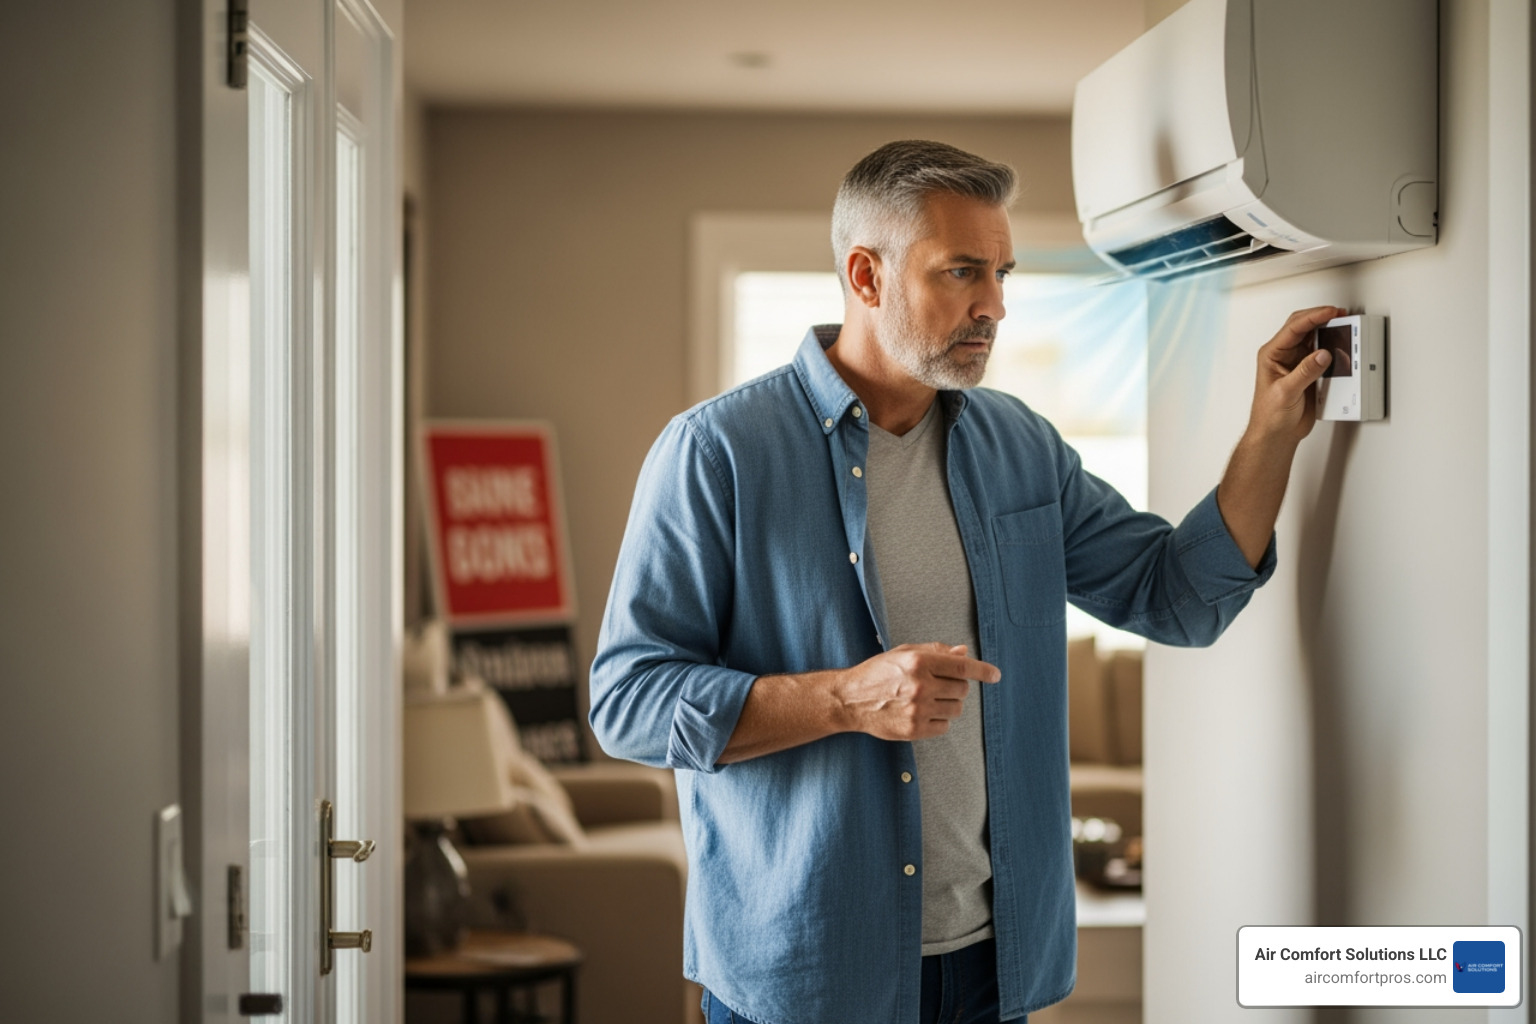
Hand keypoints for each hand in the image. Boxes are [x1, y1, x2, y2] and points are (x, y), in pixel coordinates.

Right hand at [832, 643, 1000, 740]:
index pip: (961, 667)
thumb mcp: (904, 653)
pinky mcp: (914, 729)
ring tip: (928, 699)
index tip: (995, 675)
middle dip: (955, 687)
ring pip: (956, 709)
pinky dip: (938, 721)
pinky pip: (944, 727)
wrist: (850, 699)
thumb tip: (963, 653)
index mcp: (918, 662)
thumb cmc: (877, 673)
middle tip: (938, 685)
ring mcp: (917, 709)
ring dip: (949, 704)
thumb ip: (935, 651)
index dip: (982, 671)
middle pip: (962, 689)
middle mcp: (920, 685)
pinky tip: (922, 713)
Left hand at [1245, 305, 1345, 446]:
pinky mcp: (1307, 372)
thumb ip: (1305, 372)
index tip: (1331, 312)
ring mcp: (1296, 362)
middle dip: (1321, 317)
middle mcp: (1283, 355)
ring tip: (1343, 326)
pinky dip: (1332, 347)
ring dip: (1328, 331)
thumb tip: (1322, 355)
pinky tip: (1341, 346)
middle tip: (1340, 314)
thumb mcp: (1286, 392)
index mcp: (1271, 354)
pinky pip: (1322, 353)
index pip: (1294, 327)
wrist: (1276, 434)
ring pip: (1314, 338)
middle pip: (1303, 326)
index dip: (1314, 316)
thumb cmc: (1269, 415)